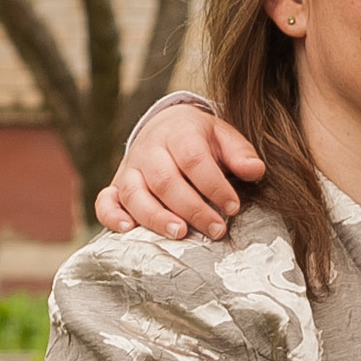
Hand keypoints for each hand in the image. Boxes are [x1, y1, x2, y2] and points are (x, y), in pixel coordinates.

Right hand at [95, 103, 267, 240]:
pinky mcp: (117, 186)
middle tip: (216, 230)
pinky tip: (129, 230)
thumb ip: (240, 154)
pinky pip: (105, 202)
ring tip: (181, 234)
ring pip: (136, 194)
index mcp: (177, 132)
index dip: (213, 185)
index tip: (233, 207)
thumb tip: (255, 171)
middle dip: (192, 209)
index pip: (193, 159)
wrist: (166, 127)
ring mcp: (129, 169)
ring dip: (157, 217)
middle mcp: (149, 150)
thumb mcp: (223, 137)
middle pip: (165, 180)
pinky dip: (112, 216)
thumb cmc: (200, 139)